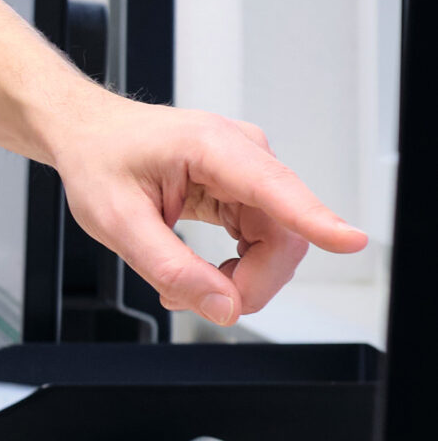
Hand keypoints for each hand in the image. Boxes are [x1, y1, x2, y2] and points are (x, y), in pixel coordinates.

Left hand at [47, 97, 365, 326]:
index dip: (315, 221)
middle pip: (283, 235)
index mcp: (211, 147)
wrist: (91, 135)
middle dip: (251, 283)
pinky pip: (262, 240)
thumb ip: (170, 268)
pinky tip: (200, 273)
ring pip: (277, 244)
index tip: (349, 241)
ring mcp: (249, 170)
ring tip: (185, 284)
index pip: (275, 190)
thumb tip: (223, 306)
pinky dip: (237, 268)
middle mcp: (243, 153)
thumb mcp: (117, 223)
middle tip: (198, 301)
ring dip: (240, 279)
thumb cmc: (100, 160)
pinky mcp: (246, 188)